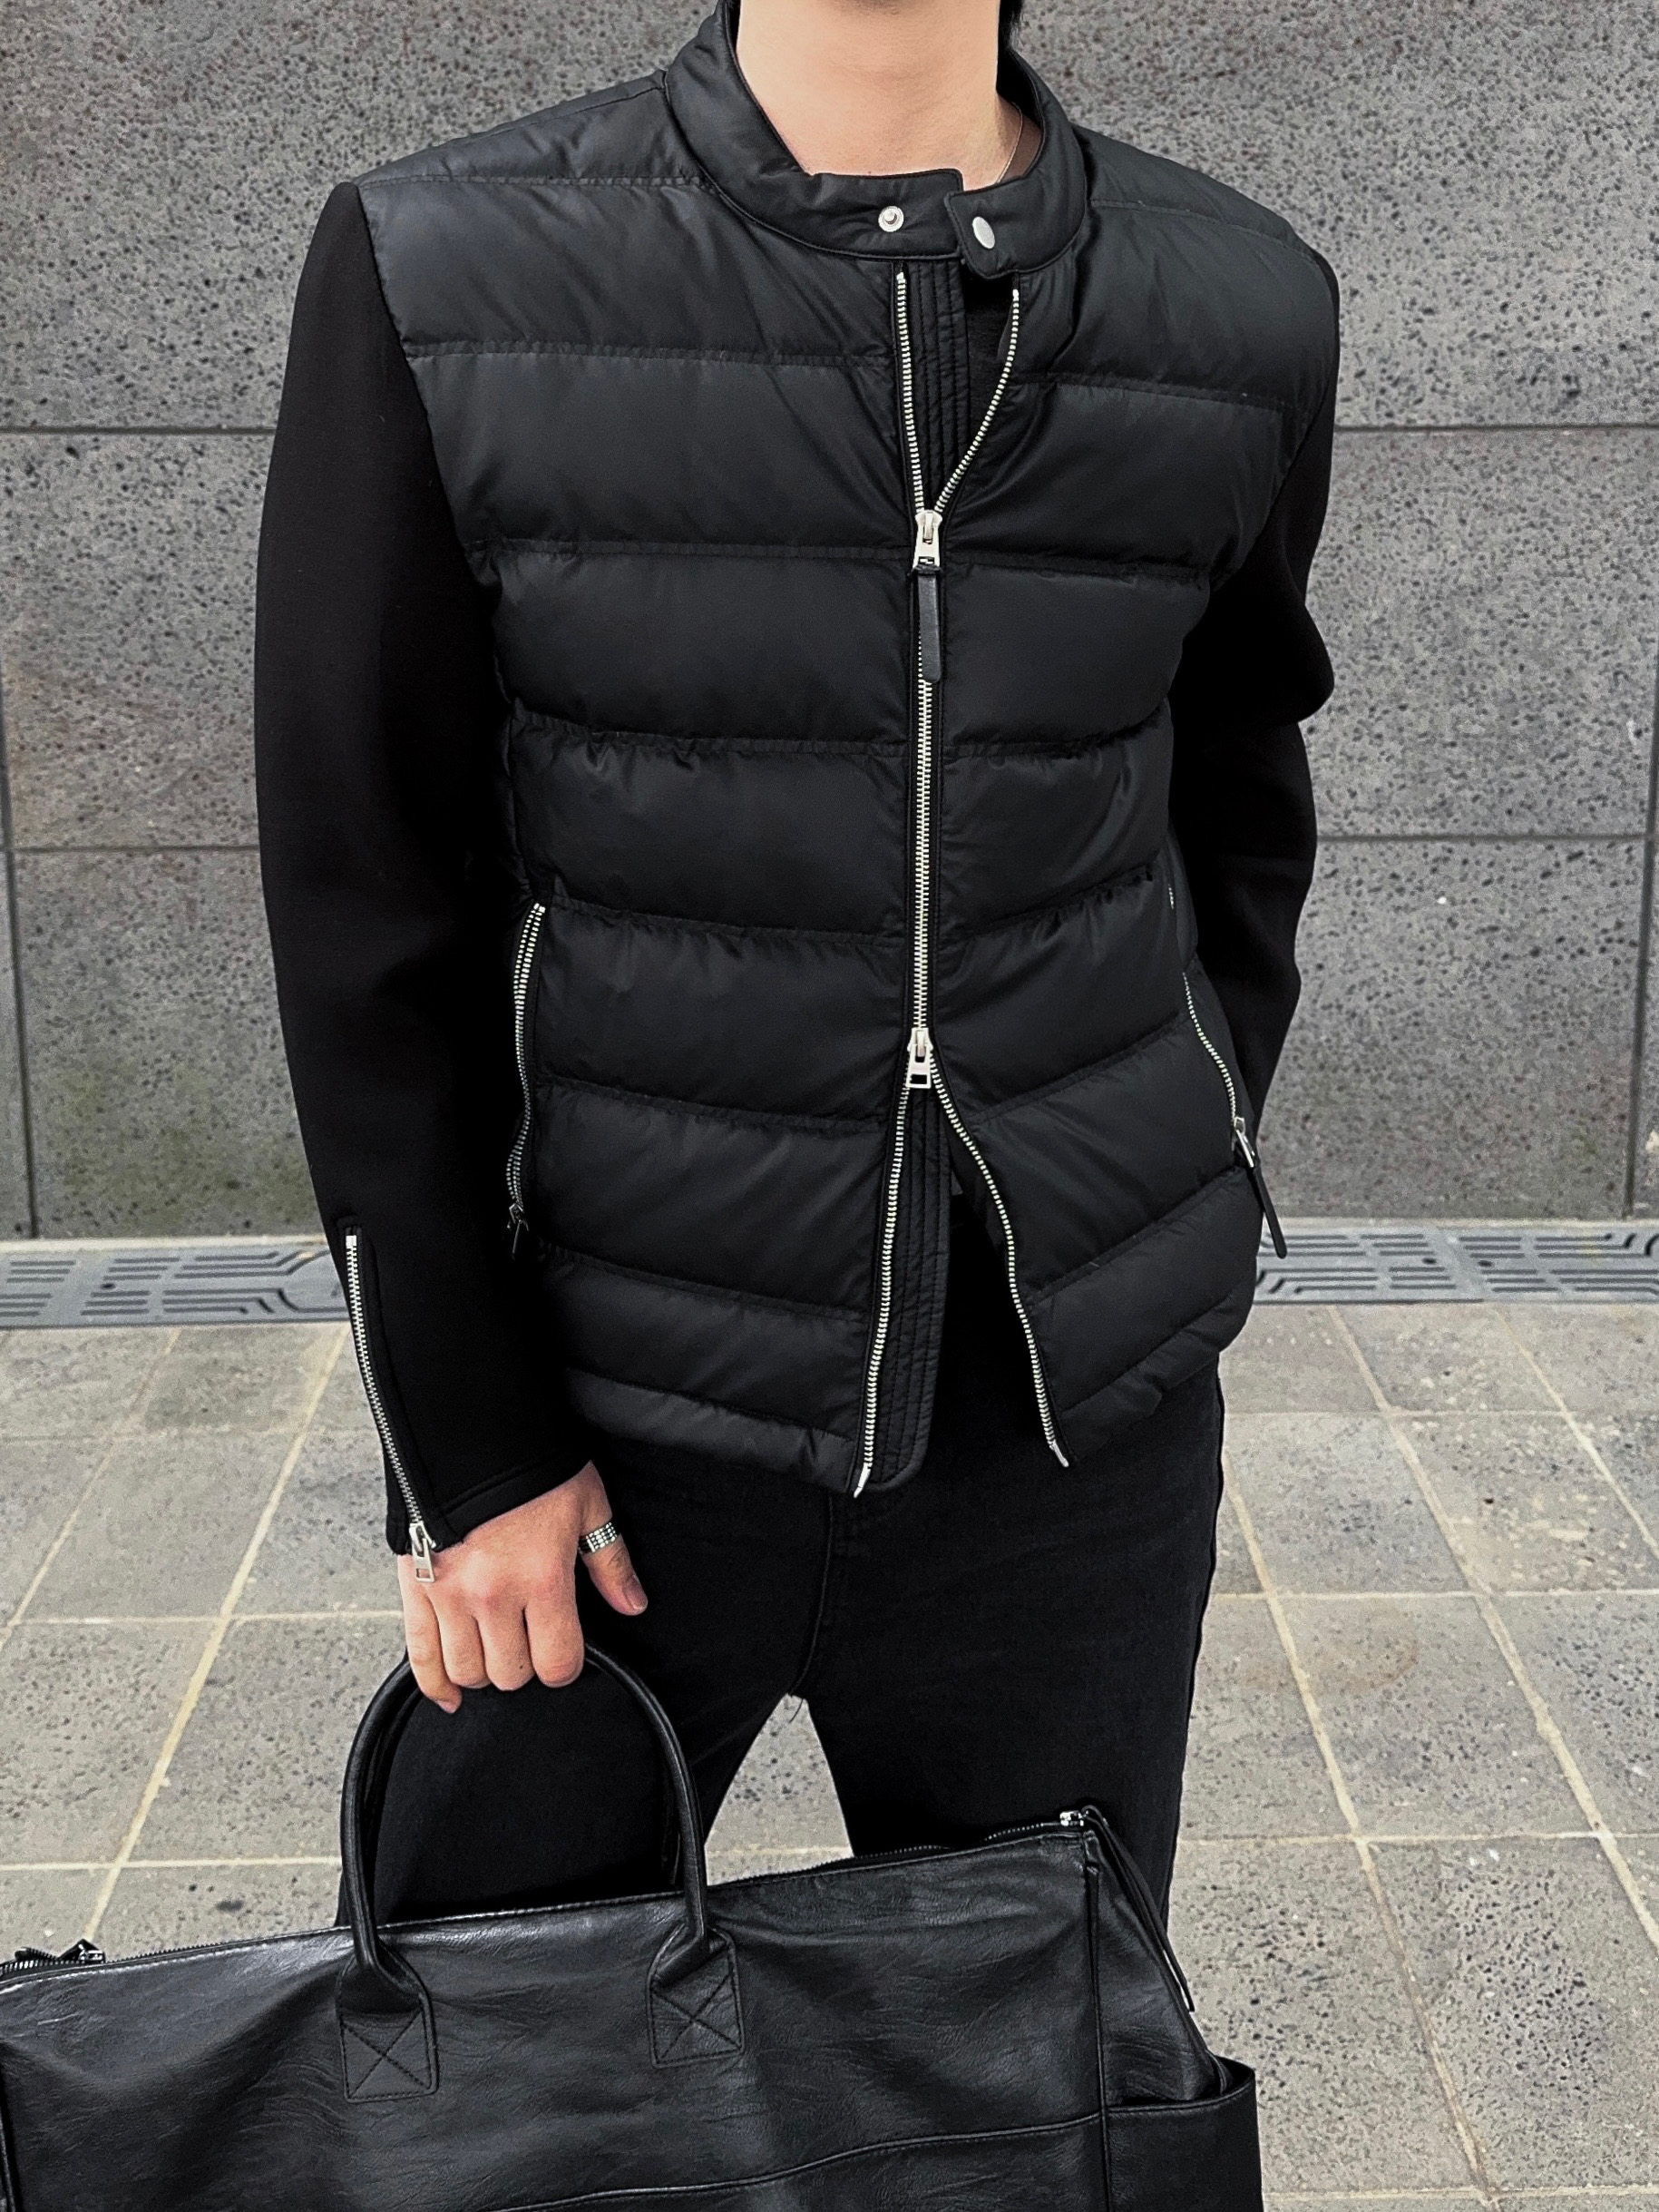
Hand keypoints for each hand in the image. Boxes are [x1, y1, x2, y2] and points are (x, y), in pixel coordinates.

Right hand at [397, 1463, 646, 1711]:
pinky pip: (420, 1656)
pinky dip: (434, 1683)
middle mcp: (493, 1596)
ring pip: (467, 1671)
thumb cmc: (530, 1464)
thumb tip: (632, 1605)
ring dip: (485, 1670)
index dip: (565, 1665)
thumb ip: (610, 1563)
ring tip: (497, 1648)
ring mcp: (449, 1596)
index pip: (557, 1664)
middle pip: (511, 1674)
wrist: (468, 1428)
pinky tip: (450, 1694)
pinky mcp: (414, 1588)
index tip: (564, 1649)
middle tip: (529, 1639)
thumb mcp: (587, 1505)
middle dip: (526, 1665)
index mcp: (541, 1579)